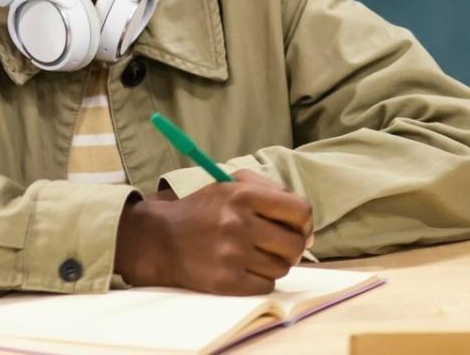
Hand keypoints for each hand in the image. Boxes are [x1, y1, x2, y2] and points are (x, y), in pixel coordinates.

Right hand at [114, 171, 312, 293]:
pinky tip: (246, 268)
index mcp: (243, 195)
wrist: (161, 239)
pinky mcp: (224, 282)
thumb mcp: (233, 183)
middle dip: (294, 246)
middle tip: (280, 245)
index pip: (300, 211)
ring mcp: (231, 255)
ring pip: (282, 267)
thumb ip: (275, 193)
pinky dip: (262, 279)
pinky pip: (266, 285)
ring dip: (276, 263)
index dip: (306, 222)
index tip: (299, 228)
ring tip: (257, 254)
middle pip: (295, 244)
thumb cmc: (205, 208)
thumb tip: (309, 230)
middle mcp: (238, 224)